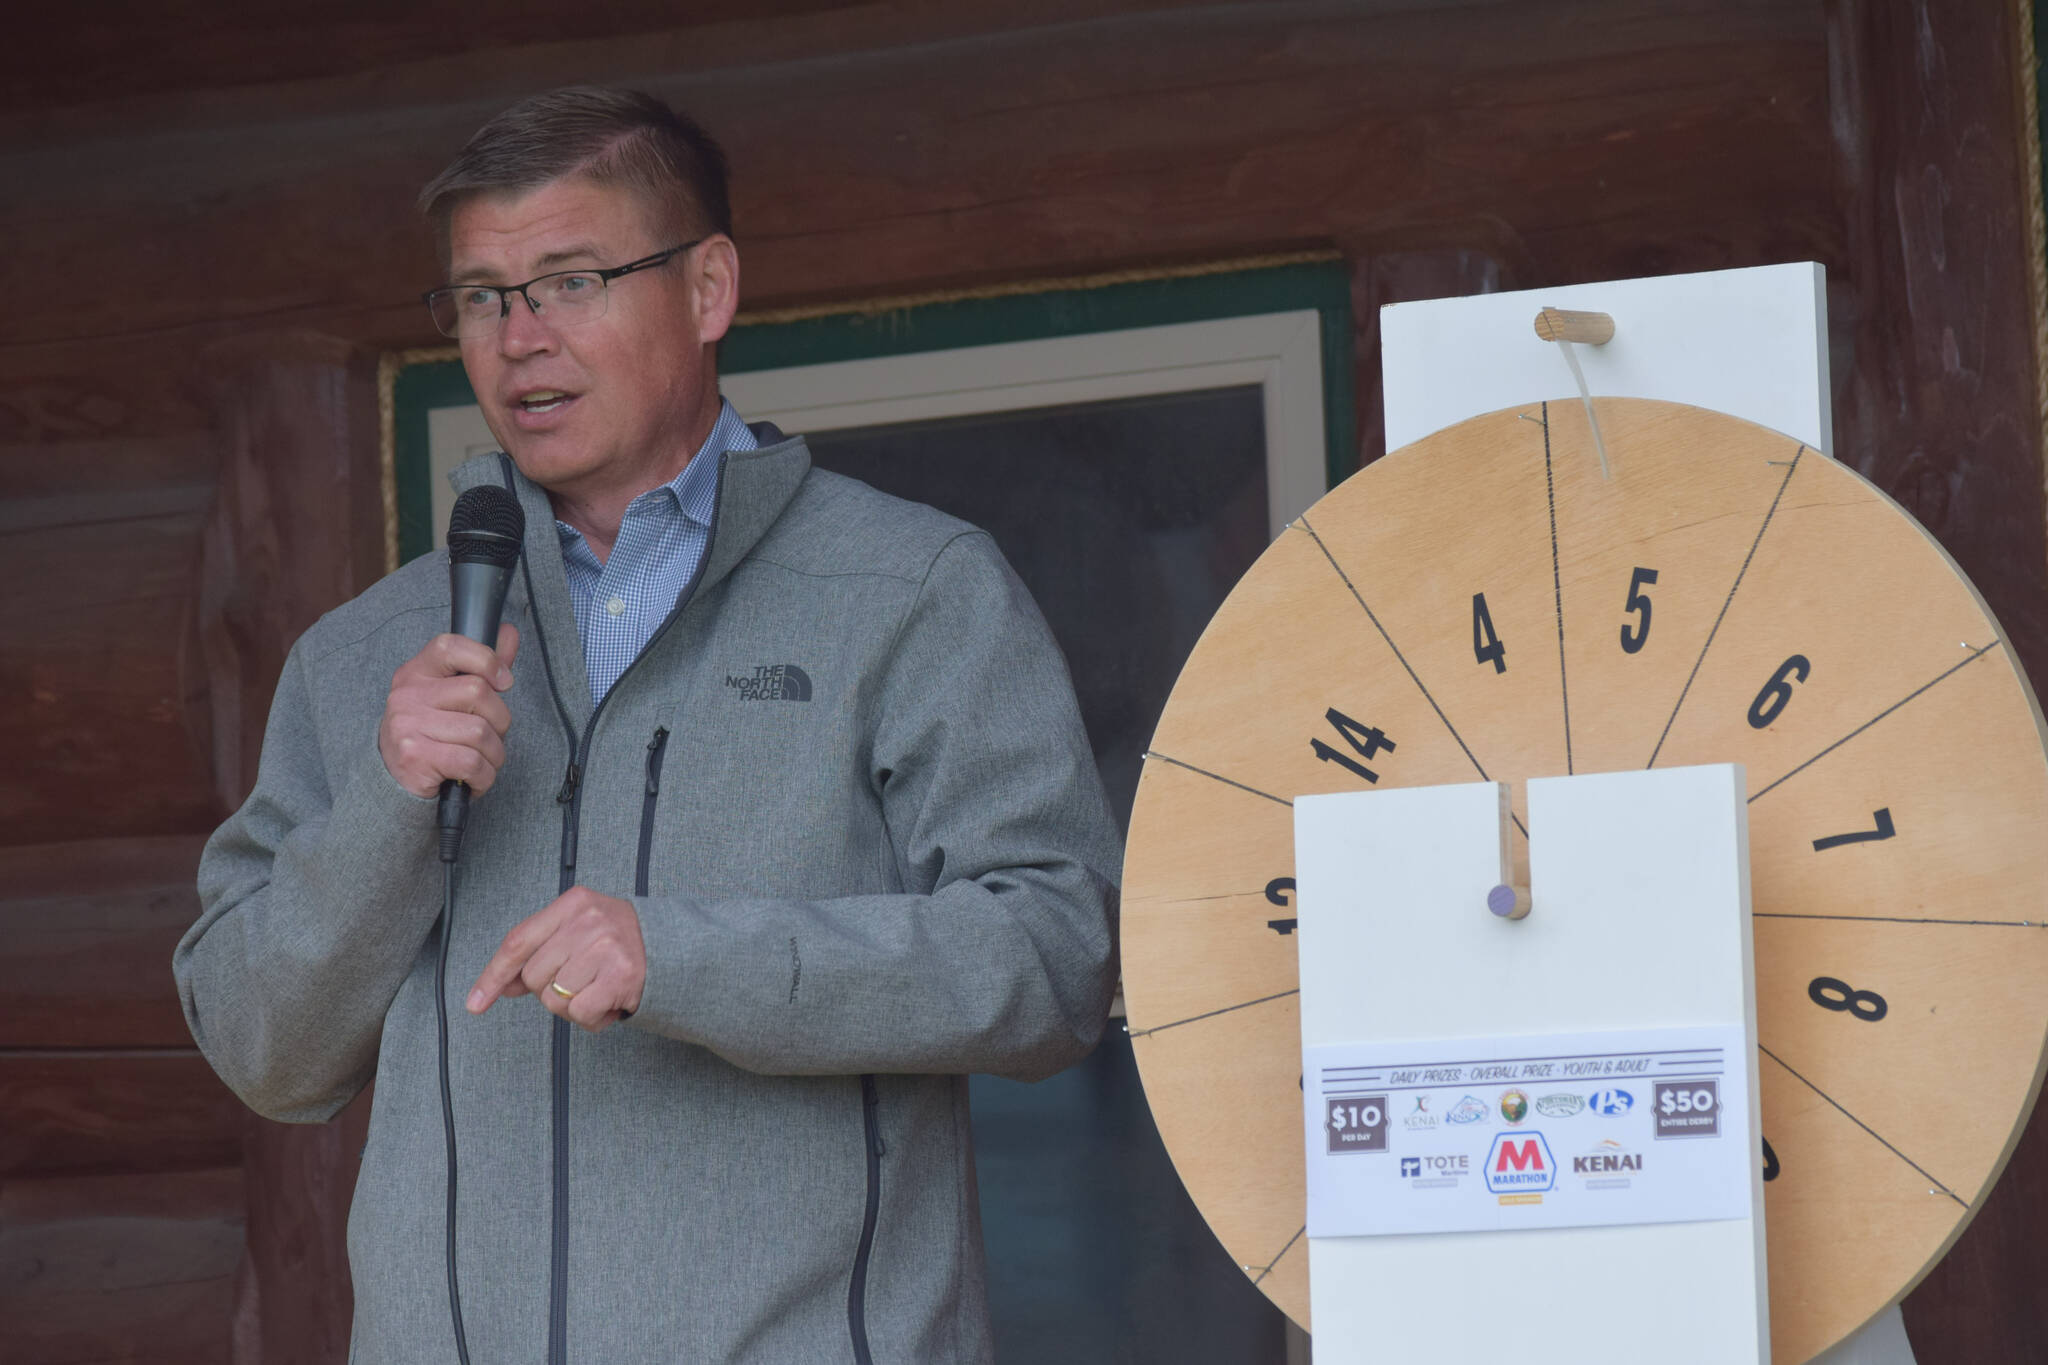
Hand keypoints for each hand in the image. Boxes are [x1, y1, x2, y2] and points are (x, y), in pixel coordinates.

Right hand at [378, 625, 518, 797]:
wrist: (394, 781)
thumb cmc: (432, 734)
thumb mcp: (450, 695)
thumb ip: (481, 666)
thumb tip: (509, 633)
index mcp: (417, 672)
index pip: (451, 648)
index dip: (487, 659)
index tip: (504, 681)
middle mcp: (408, 695)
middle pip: (479, 693)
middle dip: (500, 721)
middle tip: (490, 737)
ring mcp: (408, 725)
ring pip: (480, 732)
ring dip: (494, 754)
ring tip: (481, 761)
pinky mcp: (415, 756)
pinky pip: (472, 762)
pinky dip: (484, 776)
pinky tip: (473, 779)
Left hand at [467, 886, 645, 1031]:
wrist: (673, 947)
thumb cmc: (618, 940)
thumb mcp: (577, 930)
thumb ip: (538, 952)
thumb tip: (501, 984)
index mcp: (573, 903)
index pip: (518, 942)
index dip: (492, 975)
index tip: (476, 1002)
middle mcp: (588, 921)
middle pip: (533, 976)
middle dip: (549, 987)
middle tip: (580, 978)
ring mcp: (605, 947)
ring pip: (553, 998)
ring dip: (570, 1004)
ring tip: (596, 988)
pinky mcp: (620, 976)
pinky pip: (578, 1013)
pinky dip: (590, 1017)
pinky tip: (607, 1002)